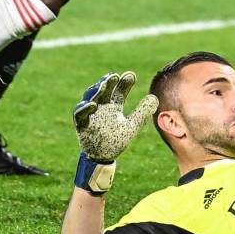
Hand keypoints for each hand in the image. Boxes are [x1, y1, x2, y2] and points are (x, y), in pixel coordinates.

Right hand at [72, 70, 155, 194]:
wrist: (103, 158)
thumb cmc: (116, 141)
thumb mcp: (132, 126)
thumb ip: (142, 112)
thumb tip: (155, 97)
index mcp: (114, 106)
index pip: (119, 91)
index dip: (124, 83)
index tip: (131, 75)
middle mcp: (102, 107)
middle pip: (103, 91)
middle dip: (108, 82)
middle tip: (114, 76)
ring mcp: (91, 115)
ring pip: (90, 97)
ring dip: (96, 91)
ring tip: (104, 84)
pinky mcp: (82, 124)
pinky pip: (79, 115)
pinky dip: (84, 108)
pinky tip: (93, 104)